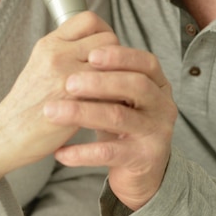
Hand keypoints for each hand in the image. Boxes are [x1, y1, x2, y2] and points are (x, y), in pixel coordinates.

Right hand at [0, 12, 118, 182]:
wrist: (8, 134)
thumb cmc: (28, 103)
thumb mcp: (41, 64)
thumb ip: (66, 50)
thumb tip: (98, 44)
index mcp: (50, 43)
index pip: (89, 19)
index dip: (103, 30)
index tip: (105, 46)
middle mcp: (57, 54)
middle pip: (108, 39)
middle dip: (116, 56)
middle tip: (113, 73)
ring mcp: (66, 77)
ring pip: (114, 66)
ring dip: (120, 79)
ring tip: (115, 91)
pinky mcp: (75, 103)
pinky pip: (110, 93)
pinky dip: (116, 100)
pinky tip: (110, 108)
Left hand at [43, 45, 176, 210]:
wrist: (140, 170)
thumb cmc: (123, 120)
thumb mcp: (121, 95)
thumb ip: (108, 74)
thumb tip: (77, 46)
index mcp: (158, 83)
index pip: (146, 62)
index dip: (121, 56)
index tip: (91, 54)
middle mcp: (163, 105)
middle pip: (136, 85)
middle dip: (100, 81)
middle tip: (68, 82)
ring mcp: (156, 133)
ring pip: (119, 117)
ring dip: (82, 113)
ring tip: (53, 111)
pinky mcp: (144, 158)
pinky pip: (110, 153)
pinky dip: (83, 152)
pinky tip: (60, 152)